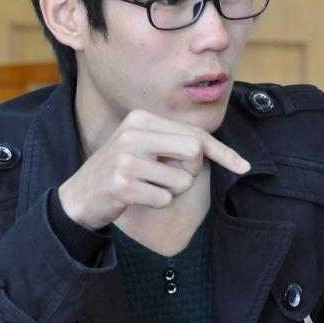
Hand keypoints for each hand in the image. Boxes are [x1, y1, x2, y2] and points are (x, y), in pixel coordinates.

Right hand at [57, 109, 249, 229]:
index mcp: (141, 119)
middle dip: (190, 172)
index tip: (243, 166)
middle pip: (193, 153)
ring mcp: (126, 158)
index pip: (193, 134)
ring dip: (169, 191)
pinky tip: (135, 197)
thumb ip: (177, 144)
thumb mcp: (144, 147)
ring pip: (181, 181)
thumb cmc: (122, 171)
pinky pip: (164, 199)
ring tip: (145, 186)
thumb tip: (223, 155)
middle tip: (166, 177)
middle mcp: (133, 134)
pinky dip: (156, 203)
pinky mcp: (122, 184)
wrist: (80, 196)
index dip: (222, 151)